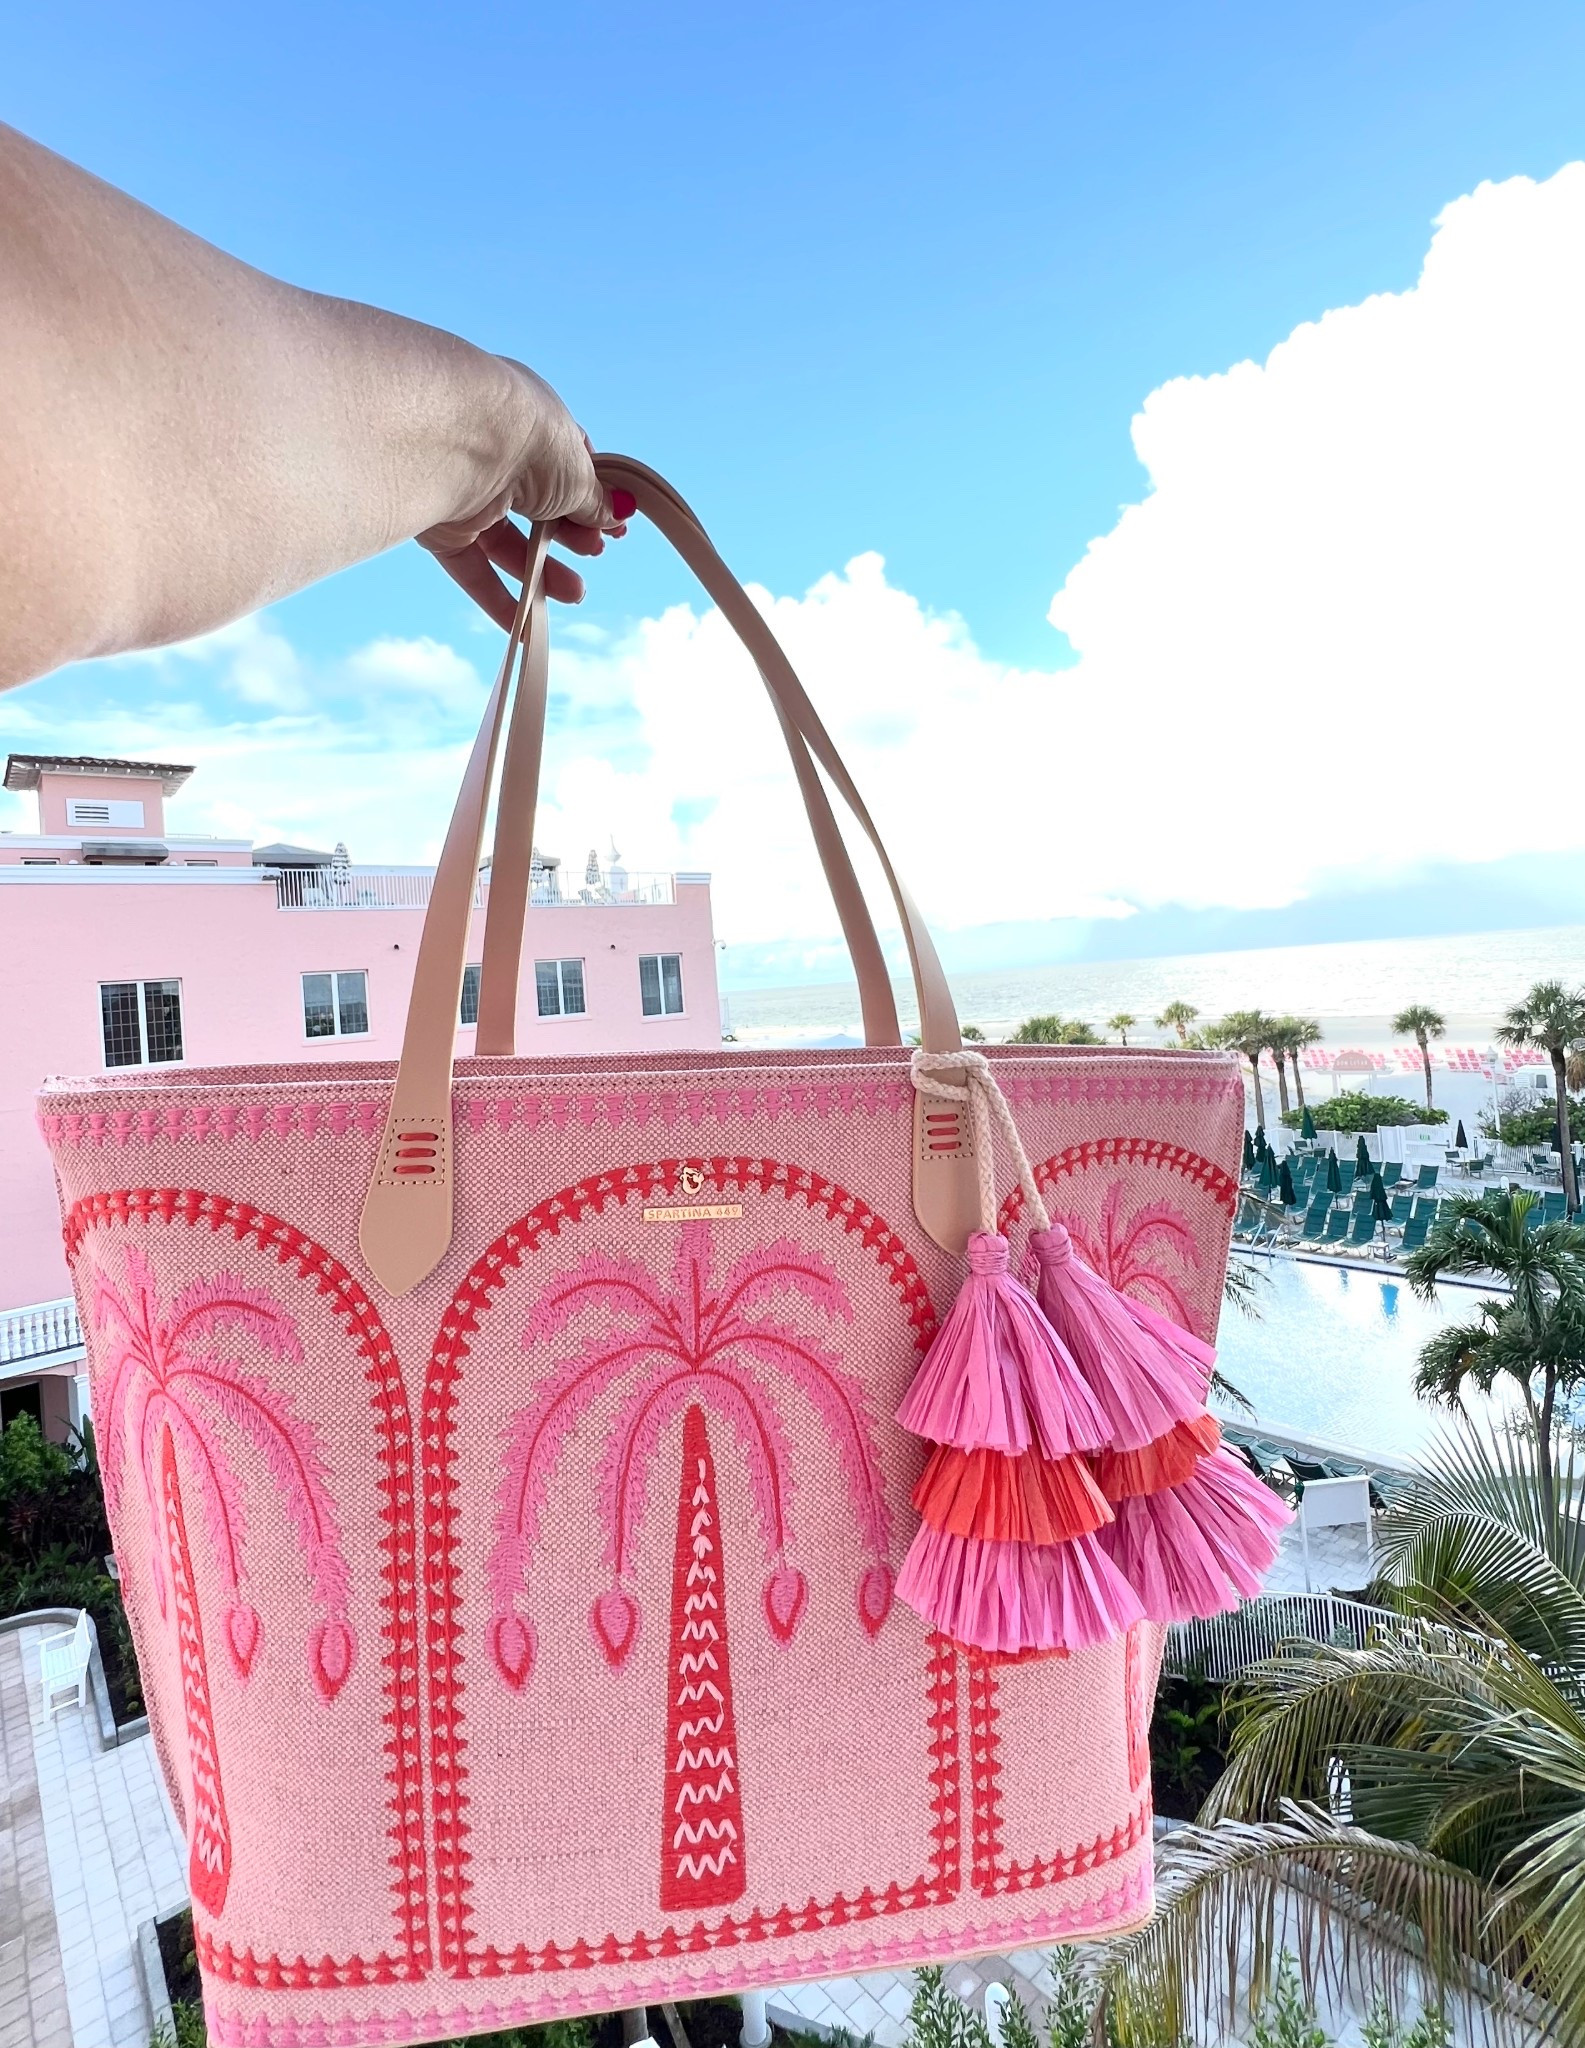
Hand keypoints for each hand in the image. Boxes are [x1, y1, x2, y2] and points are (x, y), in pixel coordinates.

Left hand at [415, 362, 634, 628]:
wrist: (454, 442)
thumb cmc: (526, 440)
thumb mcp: (578, 473)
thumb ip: (595, 500)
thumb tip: (618, 513)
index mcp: (531, 422)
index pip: (565, 466)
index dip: (591, 501)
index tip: (614, 528)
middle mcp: (495, 454)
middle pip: (537, 509)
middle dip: (570, 537)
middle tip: (594, 553)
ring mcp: (465, 491)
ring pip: (506, 544)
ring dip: (543, 573)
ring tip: (575, 594)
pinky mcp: (439, 526)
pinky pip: (471, 568)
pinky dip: (497, 598)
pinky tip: (525, 627)